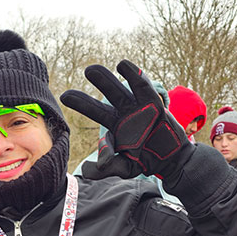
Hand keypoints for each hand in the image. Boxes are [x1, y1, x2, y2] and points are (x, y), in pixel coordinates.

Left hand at [60, 59, 193, 180]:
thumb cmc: (145, 161)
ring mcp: (137, 107)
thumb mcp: (124, 168)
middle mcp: (122, 113)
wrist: (171, 159)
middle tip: (68, 88)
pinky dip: (134, 75)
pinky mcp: (153, 103)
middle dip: (87, 93)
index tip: (65, 96)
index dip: (81, 104)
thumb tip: (85, 170)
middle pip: (102, 98)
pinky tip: (122, 65)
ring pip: (118, 90)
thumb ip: (106, 169)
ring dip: (104, 79)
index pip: (95, 113)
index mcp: (113, 125)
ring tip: (89, 70)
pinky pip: (142, 87)